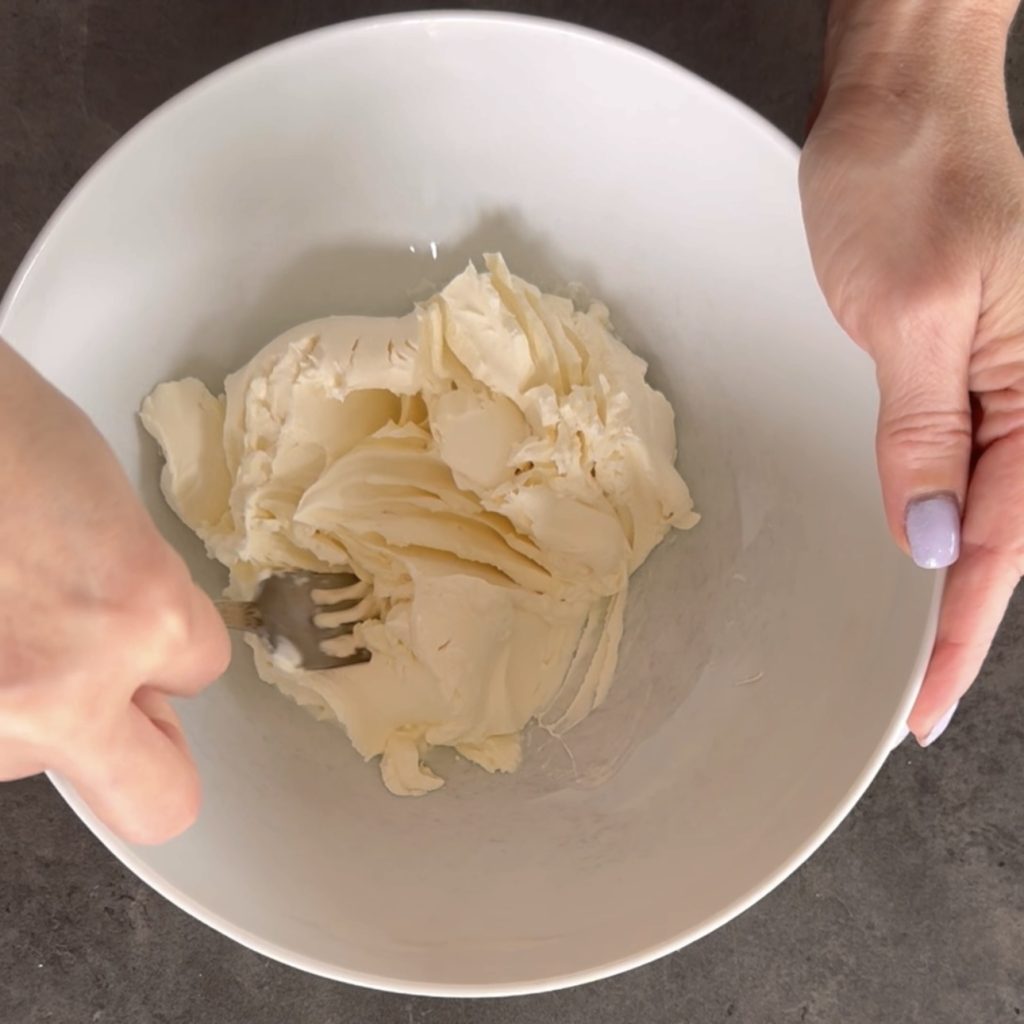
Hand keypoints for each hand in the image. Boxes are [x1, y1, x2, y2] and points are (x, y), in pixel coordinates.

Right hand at [0, 341, 229, 842]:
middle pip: (160, 805)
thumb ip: (140, 604)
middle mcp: (64, 689)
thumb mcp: (109, 516)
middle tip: (112, 703)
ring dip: (34, 705)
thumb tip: (139, 667)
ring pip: (41, 756)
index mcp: (140, 612)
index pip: (202, 670)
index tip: (143, 629)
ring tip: (2, 617)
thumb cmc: (2, 437)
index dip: (170, 648)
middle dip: (149, 757)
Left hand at [801, 0, 1023, 743]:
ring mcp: (1000, 383)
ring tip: (910, 659)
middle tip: (907, 706)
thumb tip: (935, 540)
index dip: (957, 635)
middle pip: (1003, 542)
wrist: (897, 106)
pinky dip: (938, 523)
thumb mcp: (913, 309)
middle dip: (956, 628)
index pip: (1004, 546)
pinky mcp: (960, 368)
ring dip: (949, 588)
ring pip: (985, 513)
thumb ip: (926, 431)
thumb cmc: (909, 178)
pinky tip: (922, 560)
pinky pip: (961, 466)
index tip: (916, 704)